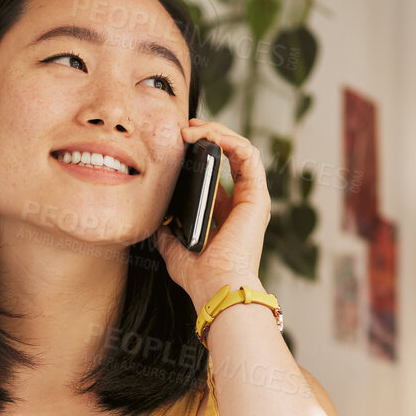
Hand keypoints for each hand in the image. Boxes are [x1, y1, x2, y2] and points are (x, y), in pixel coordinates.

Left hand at [153, 117, 267, 307]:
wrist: (216, 287)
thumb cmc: (199, 276)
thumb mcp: (173, 248)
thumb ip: (168, 231)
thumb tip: (158, 217)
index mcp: (226, 214)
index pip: (218, 173)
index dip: (200, 153)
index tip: (178, 143)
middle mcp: (242, 204)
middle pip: (231, 155)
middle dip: (209, 135)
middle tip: (185, 128)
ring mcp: (252, 198)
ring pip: (242, 149)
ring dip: (218, 132)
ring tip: (193, 128)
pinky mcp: (257, 195)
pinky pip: (249, 154)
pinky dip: (230, 139)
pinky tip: (208, 136)